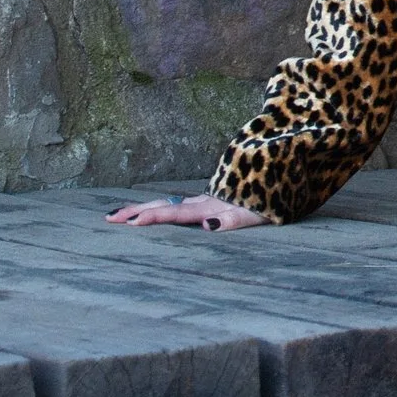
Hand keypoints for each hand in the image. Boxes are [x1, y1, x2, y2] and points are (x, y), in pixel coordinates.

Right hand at [105, 192, 267, 231]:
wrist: (286, 171)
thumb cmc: (272, 199)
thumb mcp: (257, 213)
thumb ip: (234, 220)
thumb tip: (207, 226)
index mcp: (211, 207)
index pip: (175, 213)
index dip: (153, 217)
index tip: (130, 222)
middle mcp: (204, 202)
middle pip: (164, 206)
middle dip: (136, 211)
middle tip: (109, 218)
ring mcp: (207, 200)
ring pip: (169, 204)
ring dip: (144, 209)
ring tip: (120, 214)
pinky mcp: (213, 201)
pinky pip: (180, 206)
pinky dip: (160, 208)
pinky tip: (153, 211)